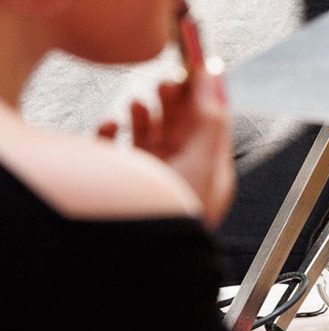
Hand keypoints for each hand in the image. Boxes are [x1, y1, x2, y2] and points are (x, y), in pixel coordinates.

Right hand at [98, 62, 234, 228]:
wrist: (135, 263)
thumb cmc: (174, 218)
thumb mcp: (203, 160)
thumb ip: (209, 117)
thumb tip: (214, 77)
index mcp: (208, 170)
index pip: (211, 122)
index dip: (203, 92)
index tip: (196, 66)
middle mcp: (179, 174)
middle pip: (178, 125)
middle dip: (172, 99)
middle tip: (165, 81)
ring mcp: (147, 180)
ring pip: (146, 135)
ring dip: (143, 113)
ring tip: (138, 102)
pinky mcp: (117, 184)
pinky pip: (114, 151)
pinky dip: (111, 133)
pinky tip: (111, 126)